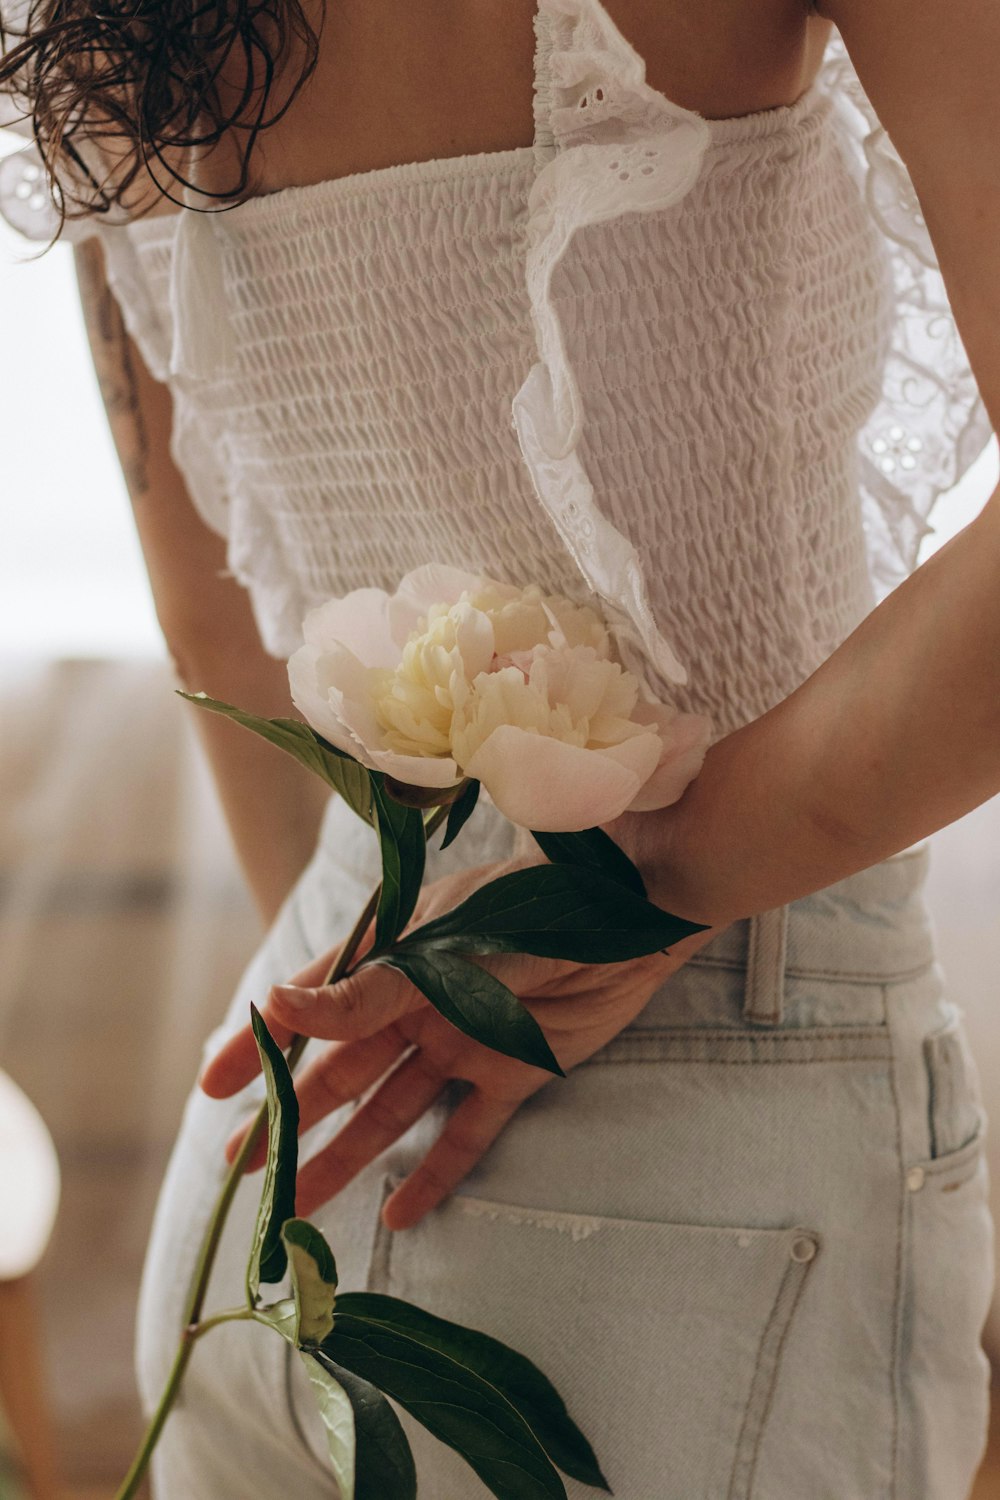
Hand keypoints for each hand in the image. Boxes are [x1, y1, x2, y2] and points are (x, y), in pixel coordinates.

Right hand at [200, 854, 722, 1229]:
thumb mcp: (444, 946)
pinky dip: (435, 1171)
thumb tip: (279, 1008)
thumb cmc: (533, 906)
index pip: (311, 1007)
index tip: (212, 1089)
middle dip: (292, 1119)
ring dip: (348, 1156)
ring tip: (301, 1208)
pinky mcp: (516, 1071)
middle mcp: (421, 1003)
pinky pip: (467, 1132)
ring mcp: (465, 1040)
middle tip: (245, 1172)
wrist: (633, 909)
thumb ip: (369, 989)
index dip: (261, 1047)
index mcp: (394, 958)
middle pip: (343, 1072)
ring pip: (393, 1110)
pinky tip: (401, 1211)